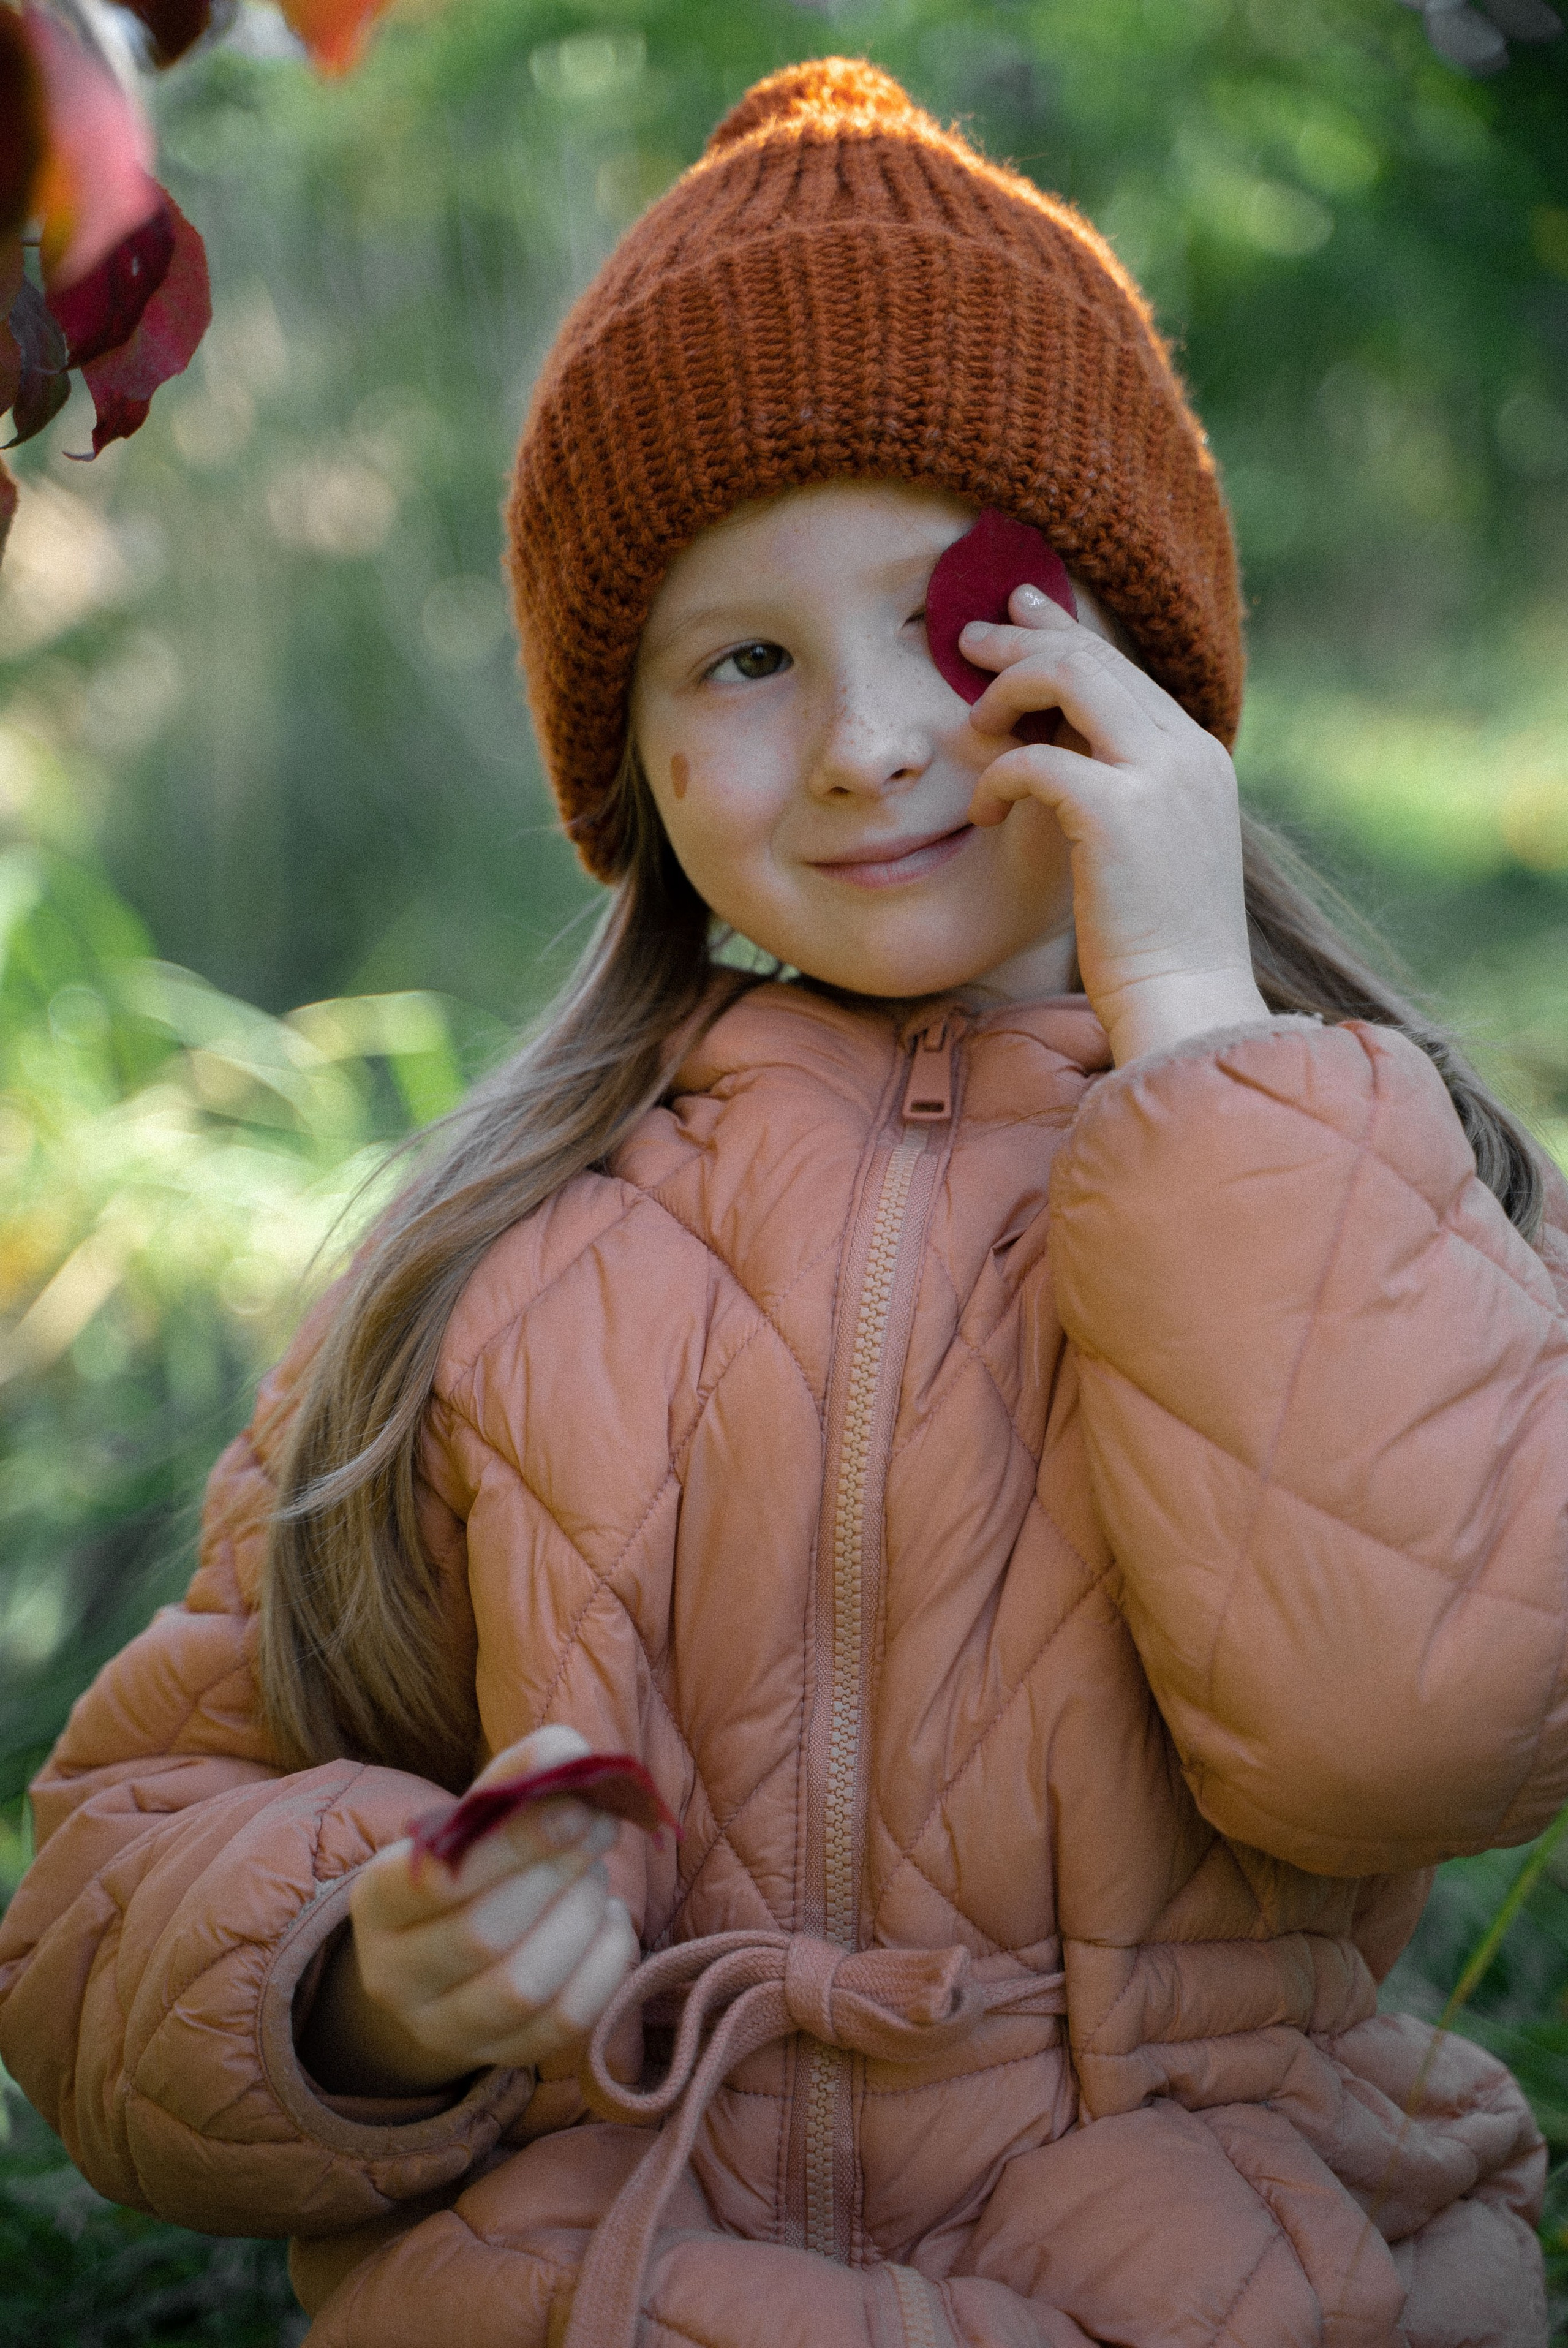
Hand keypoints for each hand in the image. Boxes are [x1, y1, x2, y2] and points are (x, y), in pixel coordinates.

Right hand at [299, 1726, 639, 2097]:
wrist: (450, 1955)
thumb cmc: (475, 1866)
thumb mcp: (479, 1811)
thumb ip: (522, 1771)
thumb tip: (572, 1755)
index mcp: (376, 1901)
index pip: (435, 1879)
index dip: (514, 1843)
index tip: (577, 1808)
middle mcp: (394, 1975)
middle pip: (482, 1933)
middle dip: (556, 1875)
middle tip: (599, 1829)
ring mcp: (442, 2029)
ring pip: (522, 1986)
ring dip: (579, 1920)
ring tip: (596, 1878)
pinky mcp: (498, 2057)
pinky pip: (562, 2024)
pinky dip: (605, 1966)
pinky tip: (611, 1923)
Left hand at [961, 586, 1271, 1065]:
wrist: (1185, 1003)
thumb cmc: (1156, 945)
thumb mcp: (1148, 851)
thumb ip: (1122, 794)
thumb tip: (1059, 757)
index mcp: (1197, 757)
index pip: (1125, 669)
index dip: (1066, 633)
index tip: (1021, 613)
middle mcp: (1186, 752)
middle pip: (1095, 656)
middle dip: (1025, 637)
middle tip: (969, 636)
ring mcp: (1158, 776)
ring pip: (1070, 678)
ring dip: (1008, 689)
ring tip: (974, 723)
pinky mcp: (1117, 811)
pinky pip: (1036, 757)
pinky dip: (999, 774)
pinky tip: (985, 808)